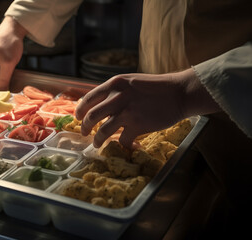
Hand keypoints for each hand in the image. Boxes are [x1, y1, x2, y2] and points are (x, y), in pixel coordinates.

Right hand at [0, 16, 27, 90]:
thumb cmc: (9, 42)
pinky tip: (10, 77)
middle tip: (9, 92)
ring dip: (2, 82)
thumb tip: (2, 94)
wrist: (13, 30)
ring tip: (12, 82)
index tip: (3, 97)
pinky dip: (4, 77)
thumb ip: (4, 79)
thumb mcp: (8, 63)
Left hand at [75, 68, 220, 148]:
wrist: (179, 93)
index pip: (89, 99)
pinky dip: (124, 145)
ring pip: (103, 131)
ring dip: (98, 140)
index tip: (78, 117)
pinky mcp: (138, 125)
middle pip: (91, 117)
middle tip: (84, 133)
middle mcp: (118, 97)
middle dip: (84, 127)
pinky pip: (123, 140)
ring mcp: (127, 112)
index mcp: (114, 84)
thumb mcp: (130, 82)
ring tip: (97, 144)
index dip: (80, 110)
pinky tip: (130, 145)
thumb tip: (99, 106)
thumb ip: (114, 92)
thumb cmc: (155, 87)